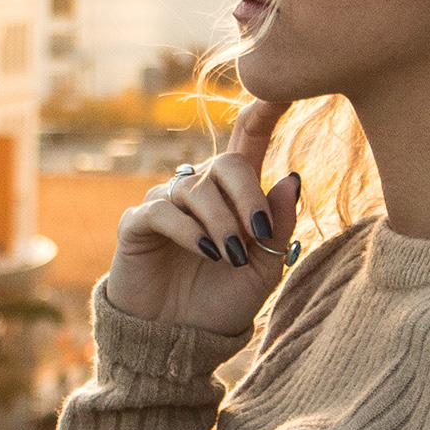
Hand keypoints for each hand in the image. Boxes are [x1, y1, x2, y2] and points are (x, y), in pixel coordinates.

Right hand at [106, 101, 301, 333]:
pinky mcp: (137, 224)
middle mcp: (199, 190)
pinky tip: (205, 252)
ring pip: (196, 190)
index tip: (283, 90)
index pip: (248, 141)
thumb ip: (277, 225)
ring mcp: (165, 203)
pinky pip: (163, 211)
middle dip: (247, 196)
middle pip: (225, 163)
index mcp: (233, 194)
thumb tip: (292, 177)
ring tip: (232, 257)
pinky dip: (189, 231)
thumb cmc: (223, 301)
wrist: (181, 339)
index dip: (264, 113)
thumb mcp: (264, 268)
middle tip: (256, 235)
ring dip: (221, 223)